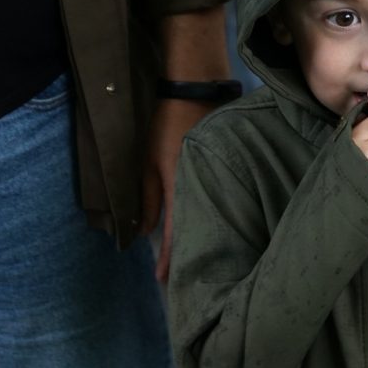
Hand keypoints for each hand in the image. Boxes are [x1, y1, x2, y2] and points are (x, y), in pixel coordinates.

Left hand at [142, 98, 215, 281]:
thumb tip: (144, 231)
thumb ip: (146, 197)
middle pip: (197, 228)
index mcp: (181, 187)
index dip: (169, 257)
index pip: (175, 232)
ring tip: (197, 255)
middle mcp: (204, 186)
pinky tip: (207, 220)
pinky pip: (215, 198)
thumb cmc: (164, 123)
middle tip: (184, 275)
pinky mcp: (224, 167)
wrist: (194, 87)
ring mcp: (217, 176)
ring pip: (208, 214)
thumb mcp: (146, 160)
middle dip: (189, 252)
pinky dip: (209, 212)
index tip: (164, 279)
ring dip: (200, 234)